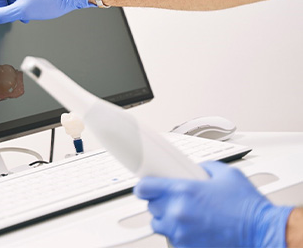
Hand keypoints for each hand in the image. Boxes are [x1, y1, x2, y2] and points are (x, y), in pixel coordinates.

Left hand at [134, 161, 292, 247]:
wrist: (262, 232)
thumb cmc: (247, 207)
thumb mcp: (226, 174)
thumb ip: (205, 167)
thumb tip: (197, 168)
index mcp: (183, 191)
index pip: (144, 188)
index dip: (143, 187)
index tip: (145, 187)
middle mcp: (178, 212)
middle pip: (151, 206)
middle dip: (161, 202)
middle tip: (175, 200)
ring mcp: (181, 232)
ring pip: (159, 225)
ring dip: (167, 220)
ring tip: (185, 216)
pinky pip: (172, 240)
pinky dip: (179, 234)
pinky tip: (194, 229)